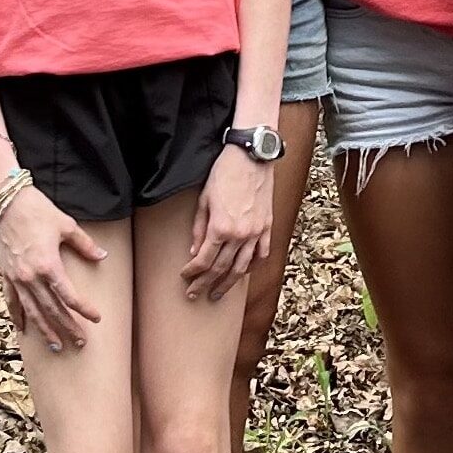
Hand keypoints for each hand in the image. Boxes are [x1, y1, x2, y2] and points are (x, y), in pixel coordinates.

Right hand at [0, 188, 106, 350]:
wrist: (5, 202)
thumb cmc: (38, 210)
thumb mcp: (66, 225)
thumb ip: (85, 245)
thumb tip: (102, 256)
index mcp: (48, 265)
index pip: (69, 296)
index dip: (84, 309)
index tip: (96, 318)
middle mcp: (31, 276)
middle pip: (52, 309)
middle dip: (67, 328)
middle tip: (80, 342)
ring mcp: (16, 277)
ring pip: (32, 311)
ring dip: (44, 330)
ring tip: (56, 346)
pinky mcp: (6, 274)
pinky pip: (11, 301)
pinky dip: (18, 316)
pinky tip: (24, 329)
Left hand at [182, 146, 270, 300]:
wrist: (252, 158)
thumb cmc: (225, 174)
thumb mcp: (204, 200)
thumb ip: (199, 228)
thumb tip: (194, 251)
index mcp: (221, 228)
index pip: (204, 260)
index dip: (193, 272)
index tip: (185, 277)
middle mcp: (240, 235)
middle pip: (221, 269)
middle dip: (206, 284)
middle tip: (195, 294)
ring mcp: (256, 233)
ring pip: (242, 268)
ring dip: (228, 284)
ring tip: (218, 293)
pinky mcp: (267, 227)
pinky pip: (262, 254)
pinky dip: (252, 267)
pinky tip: (243, 273)